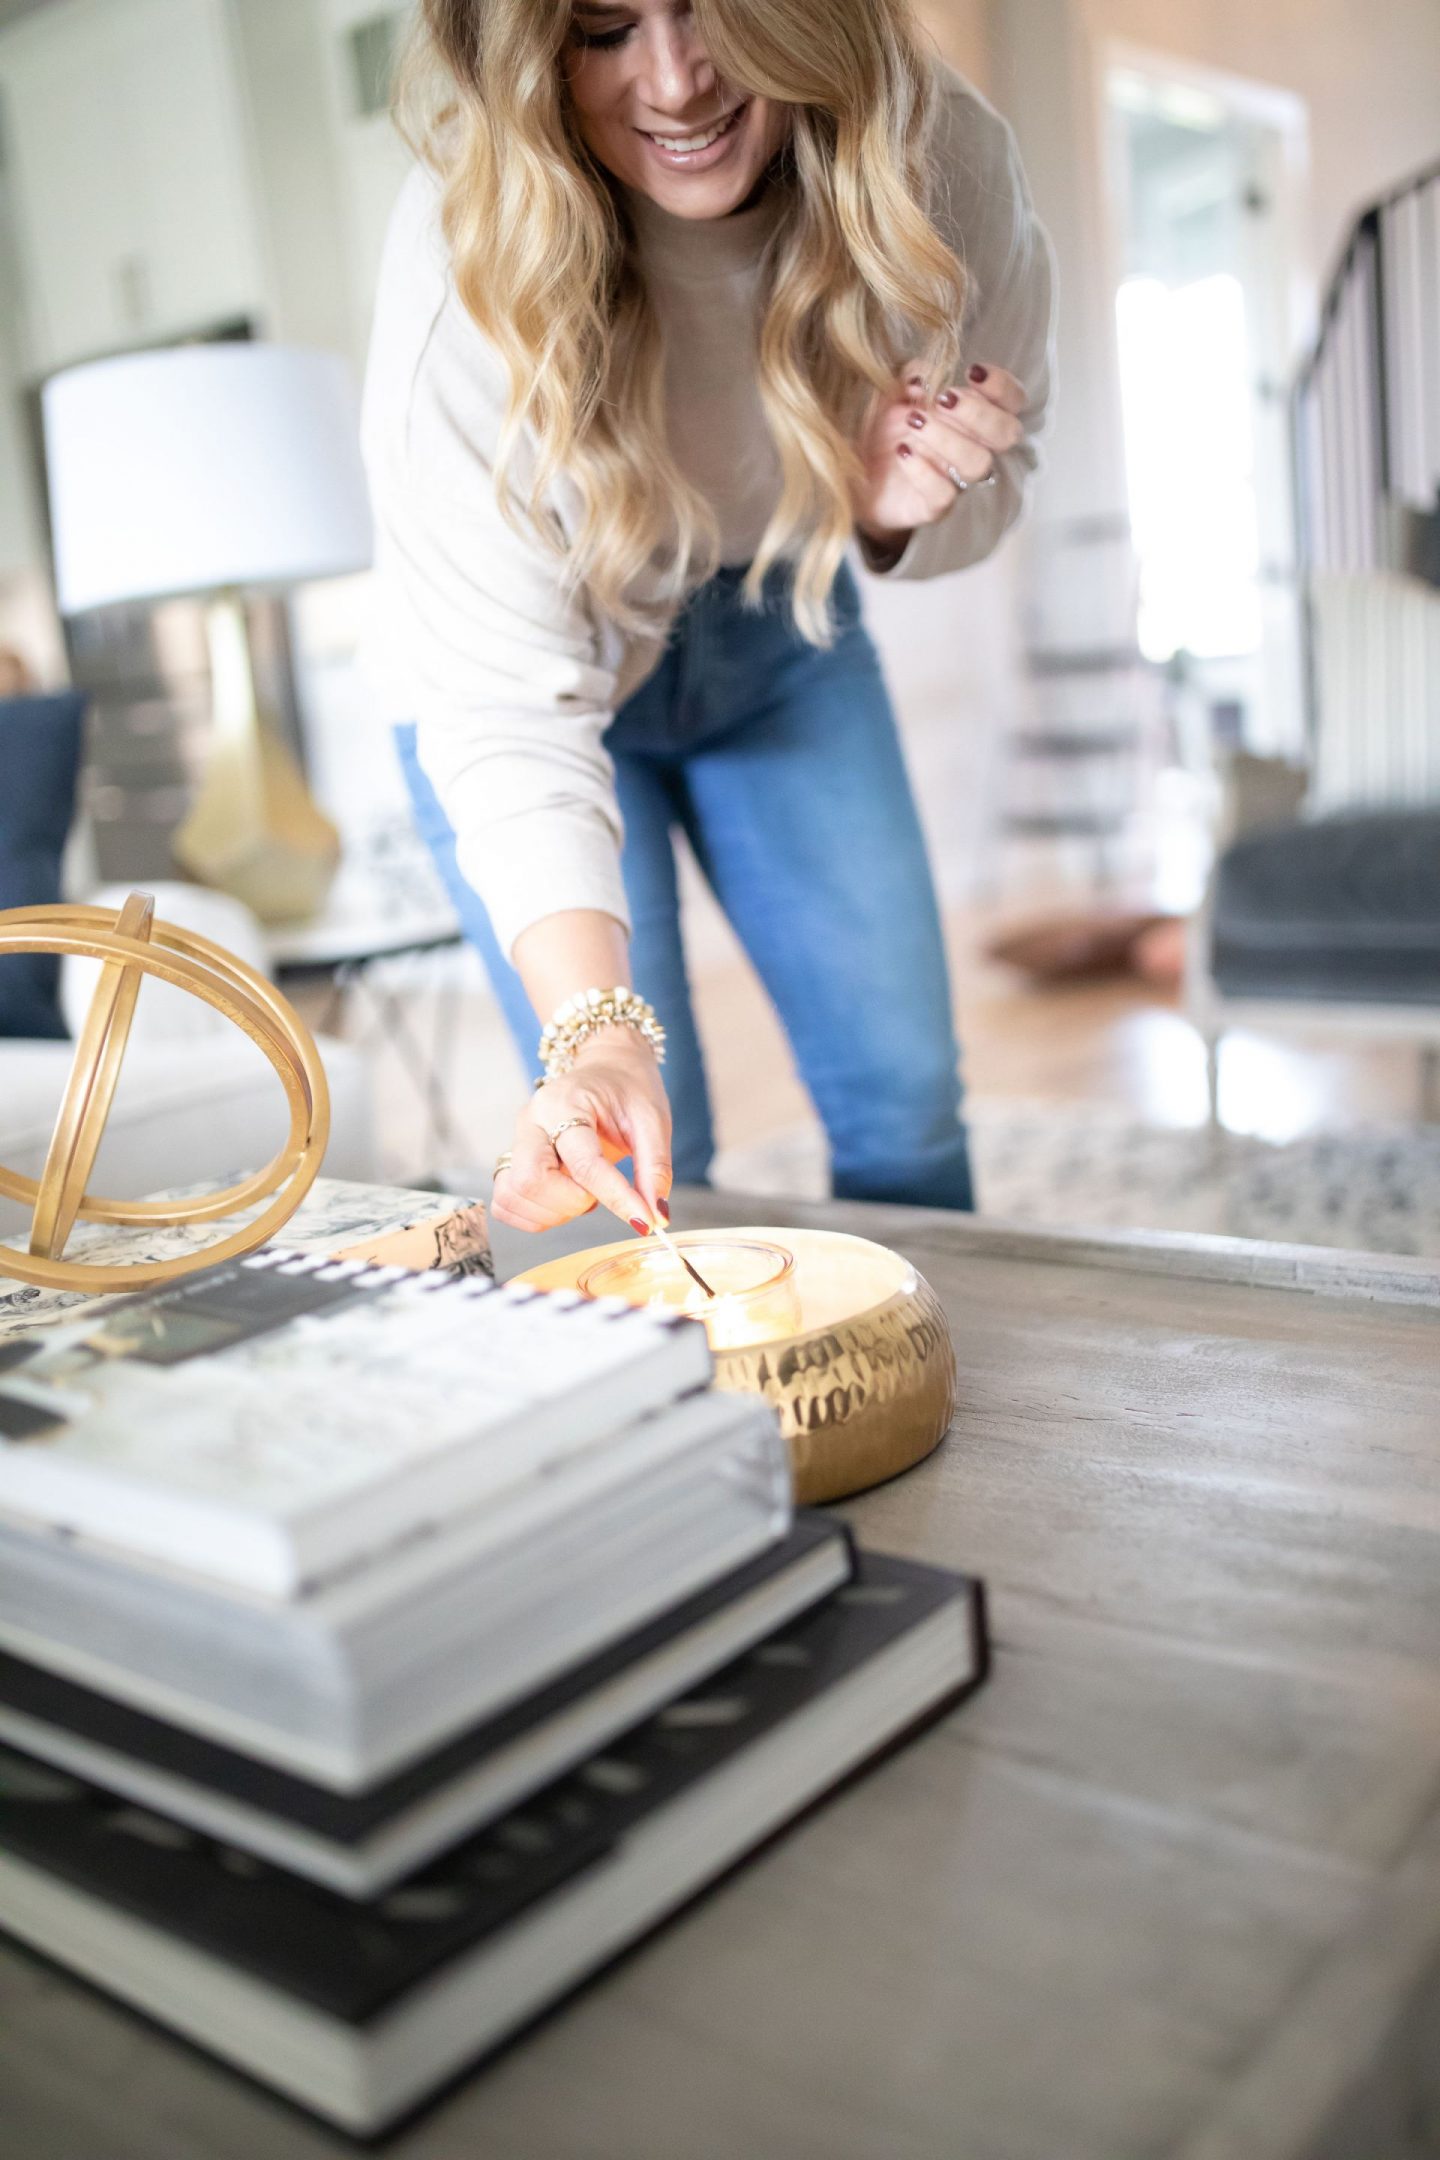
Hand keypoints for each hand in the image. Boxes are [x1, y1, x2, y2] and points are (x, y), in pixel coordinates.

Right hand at [490, 1030, 672, 1236]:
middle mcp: (532, 1120)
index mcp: (565, 1102)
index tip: (645, 1222)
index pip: (584, 1163)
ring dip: (553, 1212)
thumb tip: (657, 1218)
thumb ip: (655, 1168)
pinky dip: (535, 1215)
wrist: (608, 1066)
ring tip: (582, 1193)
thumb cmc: (629, 1090)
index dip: (616, 1198)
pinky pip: (506, 1201)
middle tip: (598, 1194)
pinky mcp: (513, 1159)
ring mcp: (517, 1140)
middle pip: (530, 1181)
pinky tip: (563, 1201)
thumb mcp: (653, 1120)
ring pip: (513, 1195)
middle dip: (571, 1203)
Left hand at [853, 362, 1026, 550]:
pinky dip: (923, 470)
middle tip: (944, 400)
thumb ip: (911, 375)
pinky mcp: (933, 507)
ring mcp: (956, 480)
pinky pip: (944, 495)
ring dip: (948, 438)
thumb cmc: (882, 429)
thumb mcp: (892, 391)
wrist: (854, 476)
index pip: (1012, 401)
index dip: (1002, 386)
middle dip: (979, 413)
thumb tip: (922, 378)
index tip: (973, 372)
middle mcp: (974, 448)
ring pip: (978, 464)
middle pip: (1007, 433)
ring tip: (913, 422)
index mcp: (974, 416)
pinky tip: (903, 452)